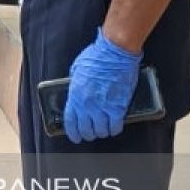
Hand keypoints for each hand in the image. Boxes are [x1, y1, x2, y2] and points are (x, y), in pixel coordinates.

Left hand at [63, 28, 141, 143]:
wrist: (115, 53)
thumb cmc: (96, 57)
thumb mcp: (77, 71)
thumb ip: (76, 87)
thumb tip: (77, 96)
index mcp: (75, 95)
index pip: (70, 122)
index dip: (73, 133)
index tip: (75, 136)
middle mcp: (87, 104)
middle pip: (86, 130)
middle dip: (88, 133)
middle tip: (91, 132)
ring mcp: (103, 107)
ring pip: (101, 131)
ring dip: (101, 132)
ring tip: (103, 129)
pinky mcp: (118, 107)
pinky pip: (115, 127)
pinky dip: (114, 129)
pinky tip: (114, 126)